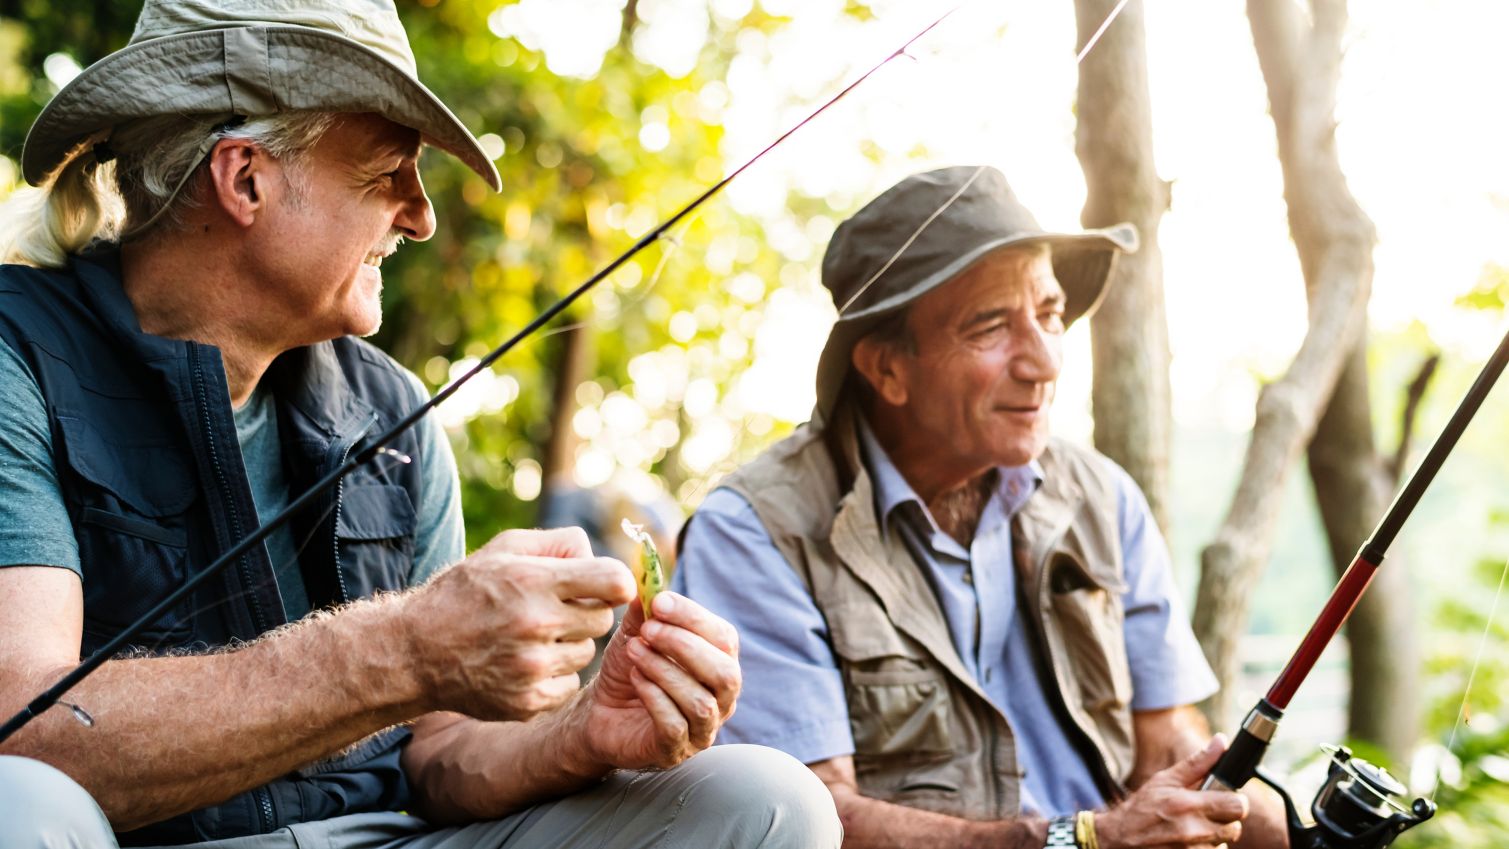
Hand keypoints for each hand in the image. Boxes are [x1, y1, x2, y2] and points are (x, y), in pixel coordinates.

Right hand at [403, 527, 635, 720]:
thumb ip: (557, 543)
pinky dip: (556, 675)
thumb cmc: (463, 593)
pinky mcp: (528, 702)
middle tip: (556, 610)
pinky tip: (526, 663)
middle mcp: (535, 625)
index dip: (617, 583)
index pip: (615, 582)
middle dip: (587, 611)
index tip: (605, 585)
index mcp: (533, 582)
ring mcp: (532, 668)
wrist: (414, 652)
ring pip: (587, 653)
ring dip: (571, 643)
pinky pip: (569, 684)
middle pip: (603, 619)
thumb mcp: (502, 549)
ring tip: (534, 637)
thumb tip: (597, 553)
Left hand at [571, 591, 740, 770]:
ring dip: (665, 670)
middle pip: (725, 674)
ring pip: (701, 702)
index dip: (694, 618)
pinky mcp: (675, 751)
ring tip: (634, 652)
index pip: (725, 638)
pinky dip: (654, 697)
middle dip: (685, 646)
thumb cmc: (629, 670)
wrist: (599, 712)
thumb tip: (649, 583)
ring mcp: (702, 729)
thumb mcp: (636, 635)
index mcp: (720, 663)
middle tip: (648, 630)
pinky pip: (675, 726)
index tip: (660, 602)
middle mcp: (721, 699)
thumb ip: (646, 611)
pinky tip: (636, 679)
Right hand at [1095, 736, 1249, 848]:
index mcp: (1188, 804)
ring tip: (1191, 829)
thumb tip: (1221, 742)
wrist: (1118, 839)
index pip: (1237, 806)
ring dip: (1213, 837)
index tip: (1225, 798)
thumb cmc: (1142, 808)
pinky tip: (1187, 842)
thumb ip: (1198, 763)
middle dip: (1225, 820)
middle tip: (1207, 814)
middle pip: (1235, 828)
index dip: (1234, 801)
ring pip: (1223, 844)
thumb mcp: (1165, 780)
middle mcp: (1193, 831)